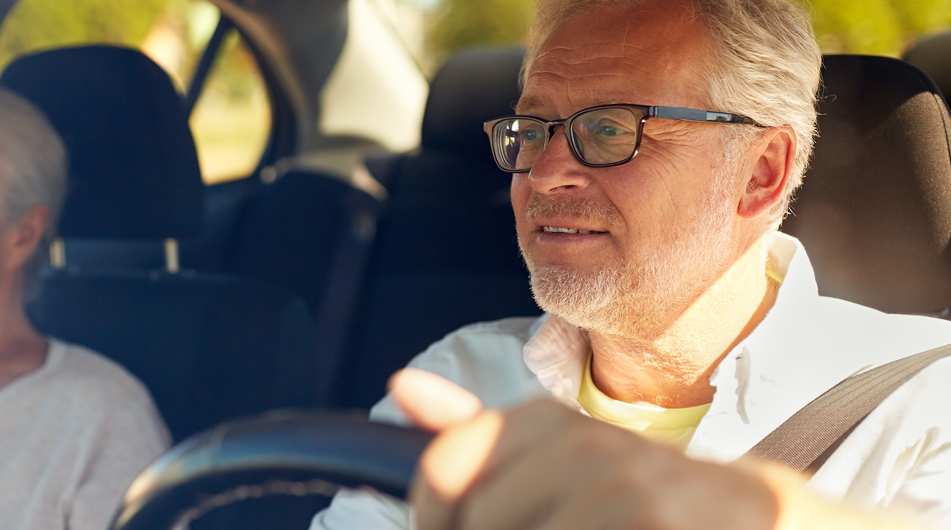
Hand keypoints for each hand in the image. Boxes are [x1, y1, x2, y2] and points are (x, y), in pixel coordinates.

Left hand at [391, 369, 779, 529]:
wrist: (758, 518)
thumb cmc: (641, 496)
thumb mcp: (559, 453)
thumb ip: (477, 433)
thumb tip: (402, 385)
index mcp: (545, 421)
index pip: (443, 470)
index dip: (432, 520)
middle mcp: (579, 444)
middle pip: (479, 522)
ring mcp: (620, 489)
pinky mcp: (652, 523)